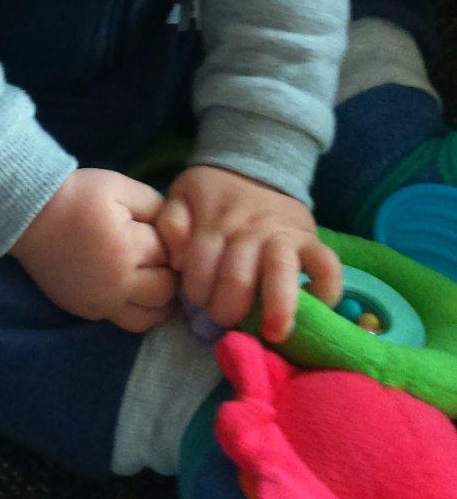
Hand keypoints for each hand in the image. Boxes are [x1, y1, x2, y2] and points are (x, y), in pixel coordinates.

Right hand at [9, 168, 176, 332]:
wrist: (30, 215)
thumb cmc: (77, 195)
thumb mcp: (119, 187)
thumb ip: (154, 203)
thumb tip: (176, 225)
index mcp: (127, 247)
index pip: (169, 254)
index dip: (170, 241)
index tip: (160, 232)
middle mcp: (117, 282)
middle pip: (166, 290)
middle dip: (169, 272)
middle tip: (161, 257)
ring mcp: (101, 301)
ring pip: (149, 318)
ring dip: (159, 301)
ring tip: (154, 281)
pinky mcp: (87, 311)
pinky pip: (124, 322)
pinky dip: (135, 309)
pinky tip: (133, 289)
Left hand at [157, 165, 341, 343]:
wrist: (253, 165)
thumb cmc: (213, 193)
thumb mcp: (181, 196)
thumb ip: (171, 224)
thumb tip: (179, 261)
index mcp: (214, 222)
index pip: (199, 267)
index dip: (195, 293)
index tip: (197, 302)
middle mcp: (250, 229)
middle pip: (237, 276)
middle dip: (226, 309)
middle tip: (222, 318)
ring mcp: (283, 234)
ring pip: (281, 270)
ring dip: (276, 306)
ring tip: (273, 333)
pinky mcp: (311, 239)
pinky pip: (327, 265)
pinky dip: (326, 290)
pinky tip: (315, 308)